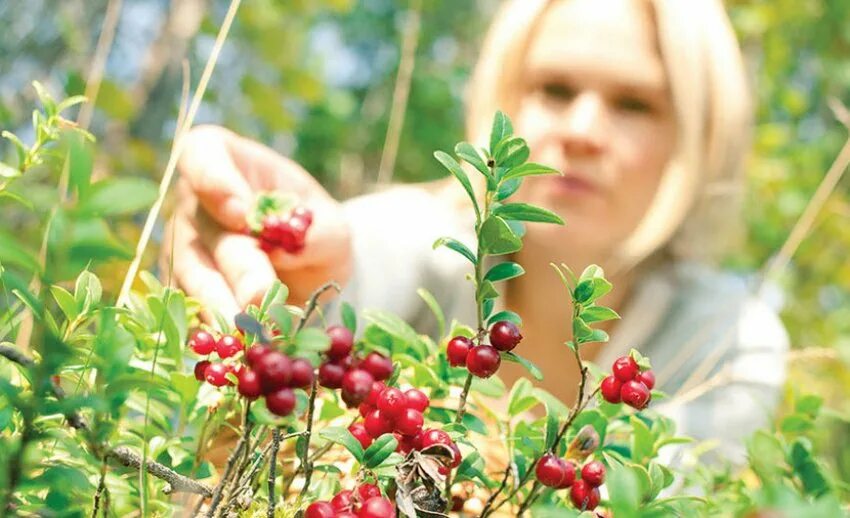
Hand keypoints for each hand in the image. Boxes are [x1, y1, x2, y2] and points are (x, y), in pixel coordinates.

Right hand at [163, 125, 351, 319]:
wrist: (308, 270)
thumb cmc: (315, 230)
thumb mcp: (332, 225)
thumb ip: (318, 231)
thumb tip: (289, 248)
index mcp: (226, 163)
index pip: (202, 155)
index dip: (214, 181)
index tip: (240, 213)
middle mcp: (194, 205)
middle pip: (203, 232)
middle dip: (234, 268)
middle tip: (259, 297)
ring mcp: (183, 251)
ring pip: (192, 280)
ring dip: (222, 309)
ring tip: (252, 336)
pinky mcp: (183, 295)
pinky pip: (190, 316)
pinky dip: (216, 336)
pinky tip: (239, 353)